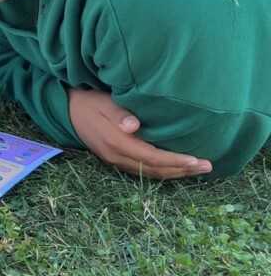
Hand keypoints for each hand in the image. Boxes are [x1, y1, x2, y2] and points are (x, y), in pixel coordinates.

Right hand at [67, 88, 211, 178]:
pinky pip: (142, 171)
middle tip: (207, 167)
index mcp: (115, 142)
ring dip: (174, 173)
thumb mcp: (104, 103)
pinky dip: (161, 171)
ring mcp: (114, 160)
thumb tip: (133, 126)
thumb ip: (119, 114)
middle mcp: (116, 156)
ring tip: (197, 170)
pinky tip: (174, 168)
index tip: (197, 160)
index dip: (175, 161)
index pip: (151, 158)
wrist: (67, 109)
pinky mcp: (114, 160)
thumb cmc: (90, 101)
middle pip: (154, 169)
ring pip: (149, 173)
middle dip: (181, 170)